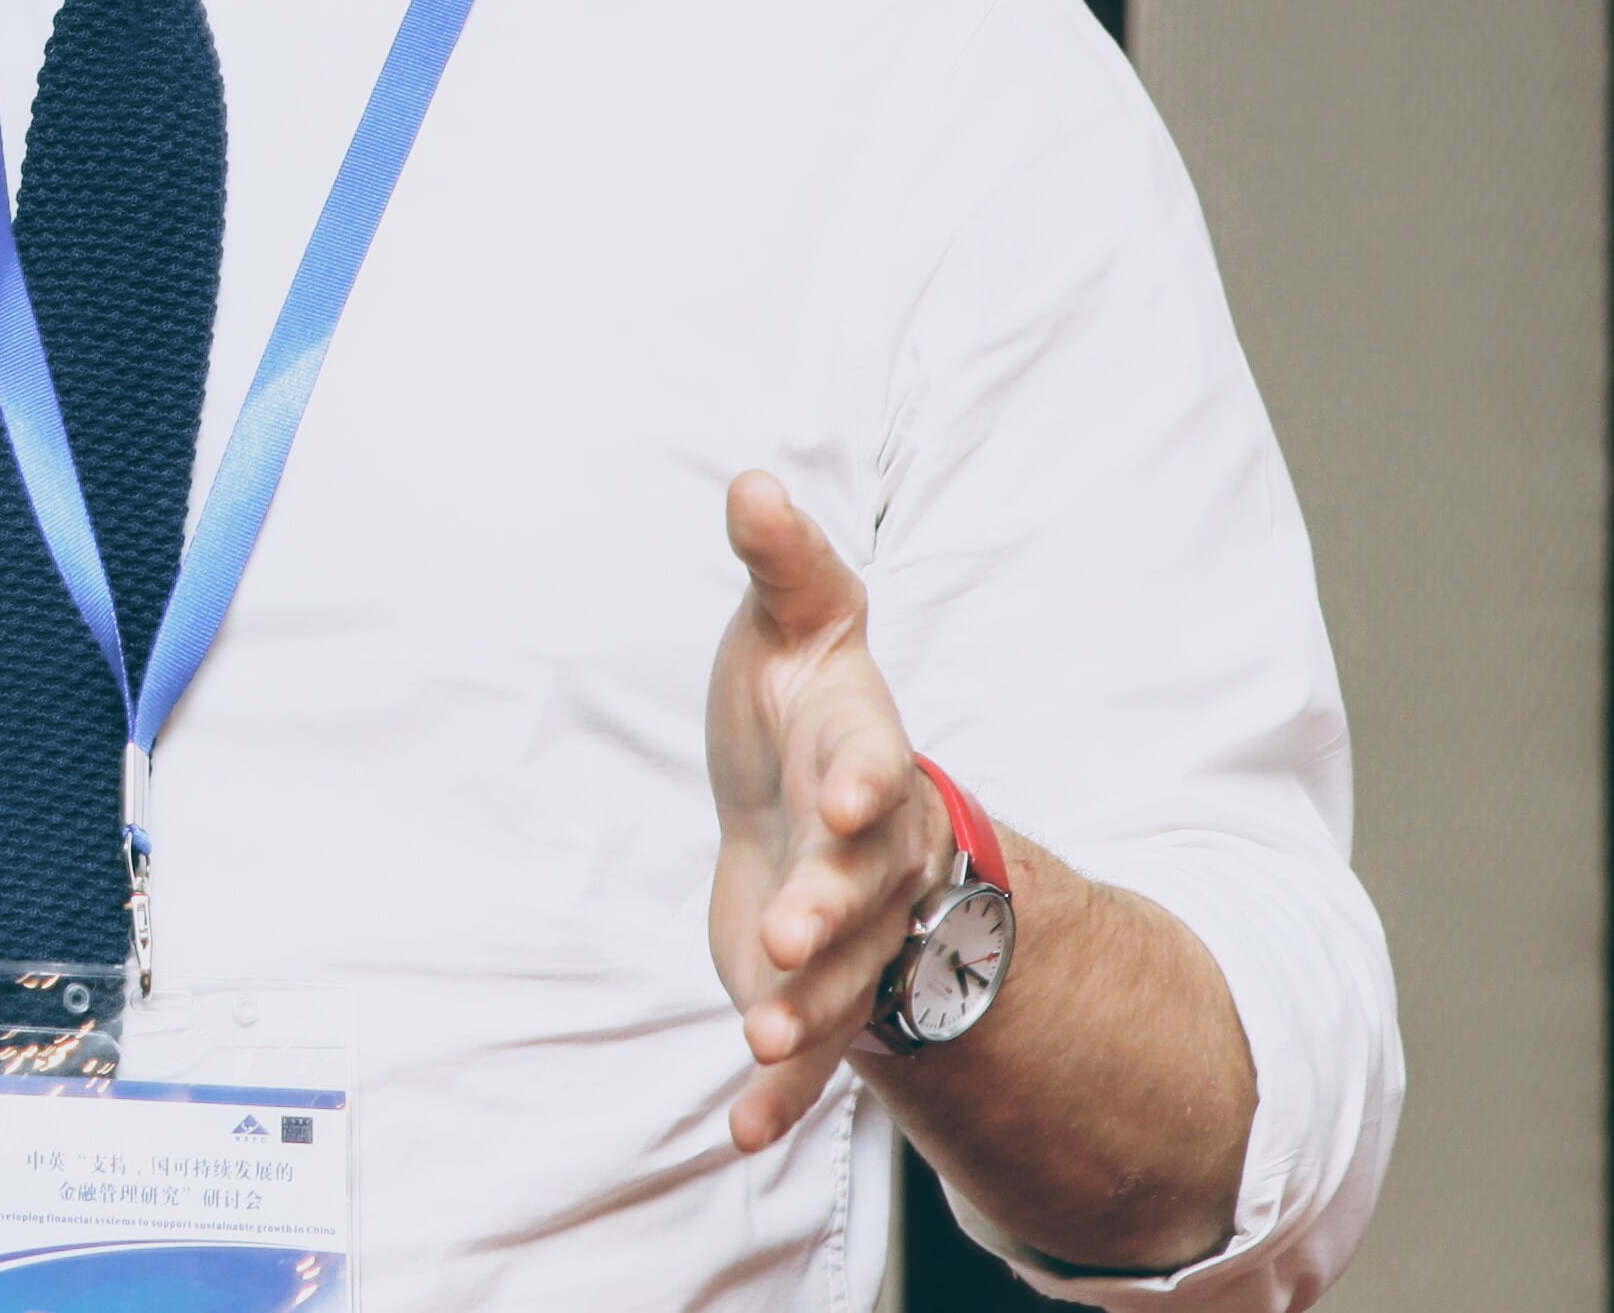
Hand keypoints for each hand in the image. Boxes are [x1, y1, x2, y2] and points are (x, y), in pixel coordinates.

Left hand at [705, 470, 947, 1152]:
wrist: (810, 802)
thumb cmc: (800, 699)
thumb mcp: (792, 622)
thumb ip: (782, 564)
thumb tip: (751, 482)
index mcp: (862, 756)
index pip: (871, 767)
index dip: (858, 782)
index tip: (839, 796)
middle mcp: (867, 852)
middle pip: (859, 885)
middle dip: (826, 911)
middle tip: (785, 936)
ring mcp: (846, 930)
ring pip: (841, 977)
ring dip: (805, 1012)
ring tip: (762, 1039)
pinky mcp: (812, 989)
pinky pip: (809, 1048)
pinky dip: (780, 1091)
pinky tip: (742, 1131)